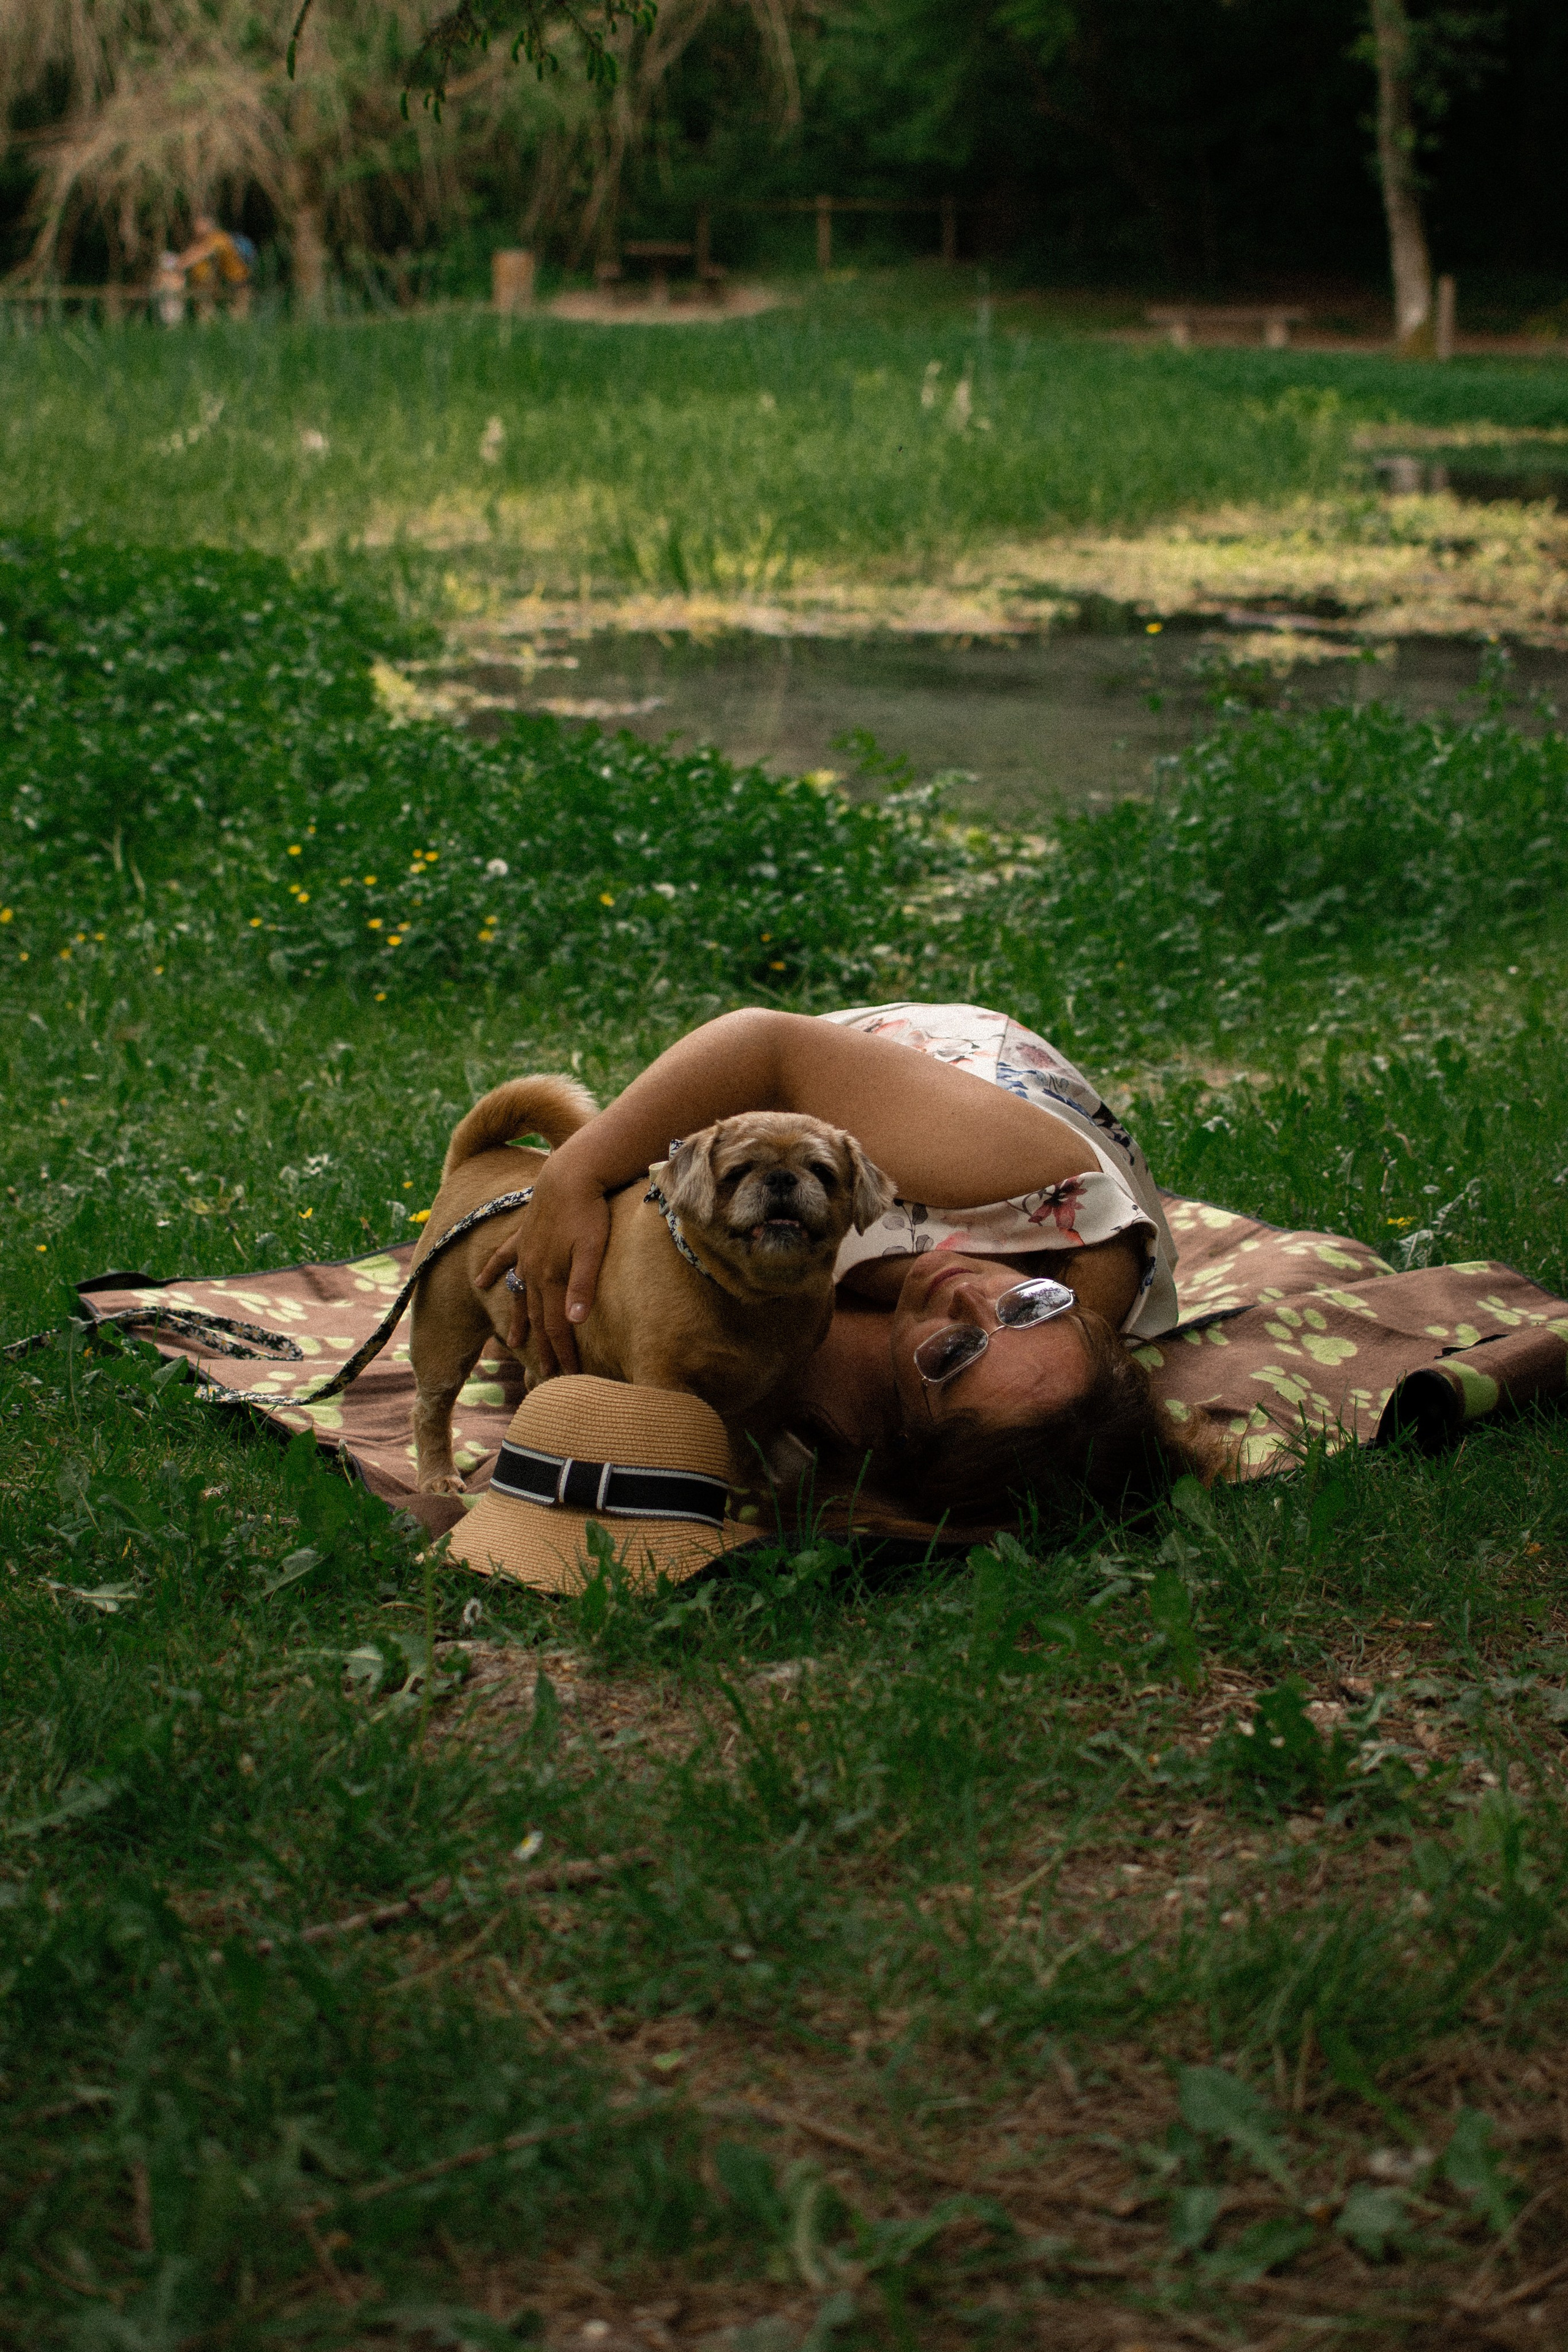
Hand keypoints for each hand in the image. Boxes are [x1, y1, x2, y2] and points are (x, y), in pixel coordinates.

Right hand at [474, 1150, 610, 1374]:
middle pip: (538, 1317)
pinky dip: (492, 1272)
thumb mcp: (592, 1249)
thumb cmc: (588, 1211)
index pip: (556, 1325)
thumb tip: (574, 1321)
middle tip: (546, 1374)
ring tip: (514, 1344)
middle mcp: (534, 1271)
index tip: (566, 1375)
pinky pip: (503, 1259)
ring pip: (521, 1295)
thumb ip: (582, 1284)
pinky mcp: (524, 1236)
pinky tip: (482, 1283)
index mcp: (552, 1278)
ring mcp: (526, 1253)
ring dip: (519, 1321)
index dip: (562, 1351)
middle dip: (543, 1347)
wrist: (570, 1174)